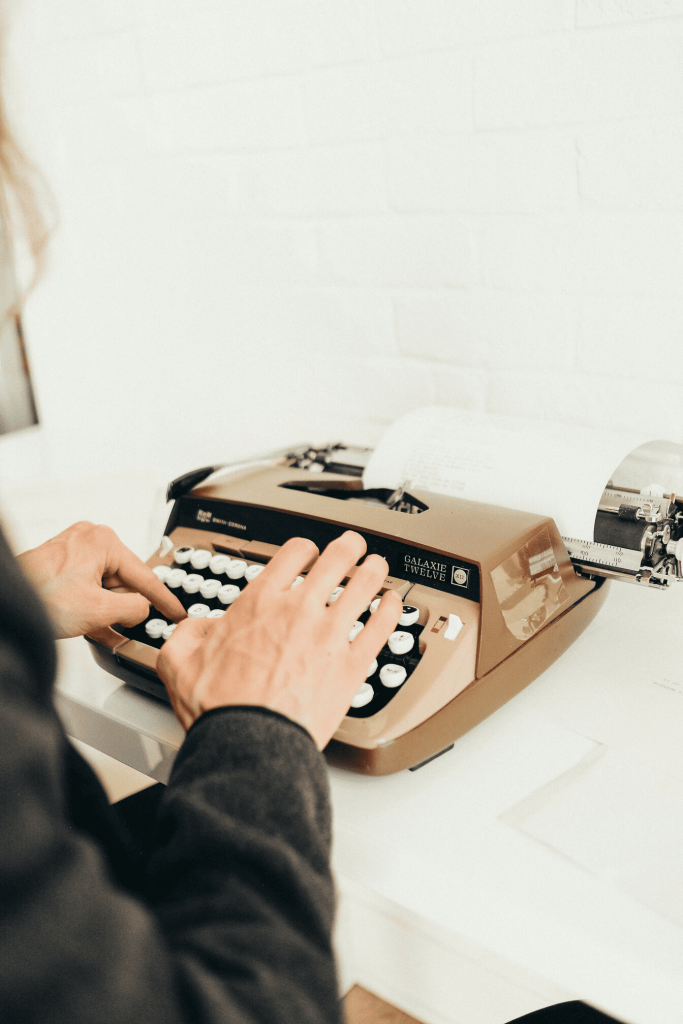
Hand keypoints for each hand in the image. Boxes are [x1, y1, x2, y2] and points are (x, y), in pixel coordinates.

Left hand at [17, 521, 186, 638]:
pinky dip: (94, 605)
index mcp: (104, 542)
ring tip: (101, 628)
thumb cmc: (38, 596)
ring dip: (107, 609)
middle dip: (125, 606)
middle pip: (123, 580)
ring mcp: (74, 550)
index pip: (145, 576)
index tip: (176, 611)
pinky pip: (89, 586)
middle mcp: (90, 539)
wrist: (6, 602)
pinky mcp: (62, 563)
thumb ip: (133, 609)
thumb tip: (142, 609)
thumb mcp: (98, 610)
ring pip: (105, 585)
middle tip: (127, 626)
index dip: (164, 599)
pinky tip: (94, 625)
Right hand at [157, 531, 402, 747]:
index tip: (309, 554)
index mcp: (260, 603)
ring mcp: (330, 635)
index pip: (294, 554)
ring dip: (375, 571)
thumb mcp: (179, 662)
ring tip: (379, 567)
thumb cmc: (220, 708)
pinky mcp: (352, 664)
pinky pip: (382, 627)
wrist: (249, 742)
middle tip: (354, 546)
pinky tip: (395, 604)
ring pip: (365, 586)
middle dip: (349, 547)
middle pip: (337, 559)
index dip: (305, 549)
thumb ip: (186, 634)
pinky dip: (392, 610)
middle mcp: (299, 610)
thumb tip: (196, 628)